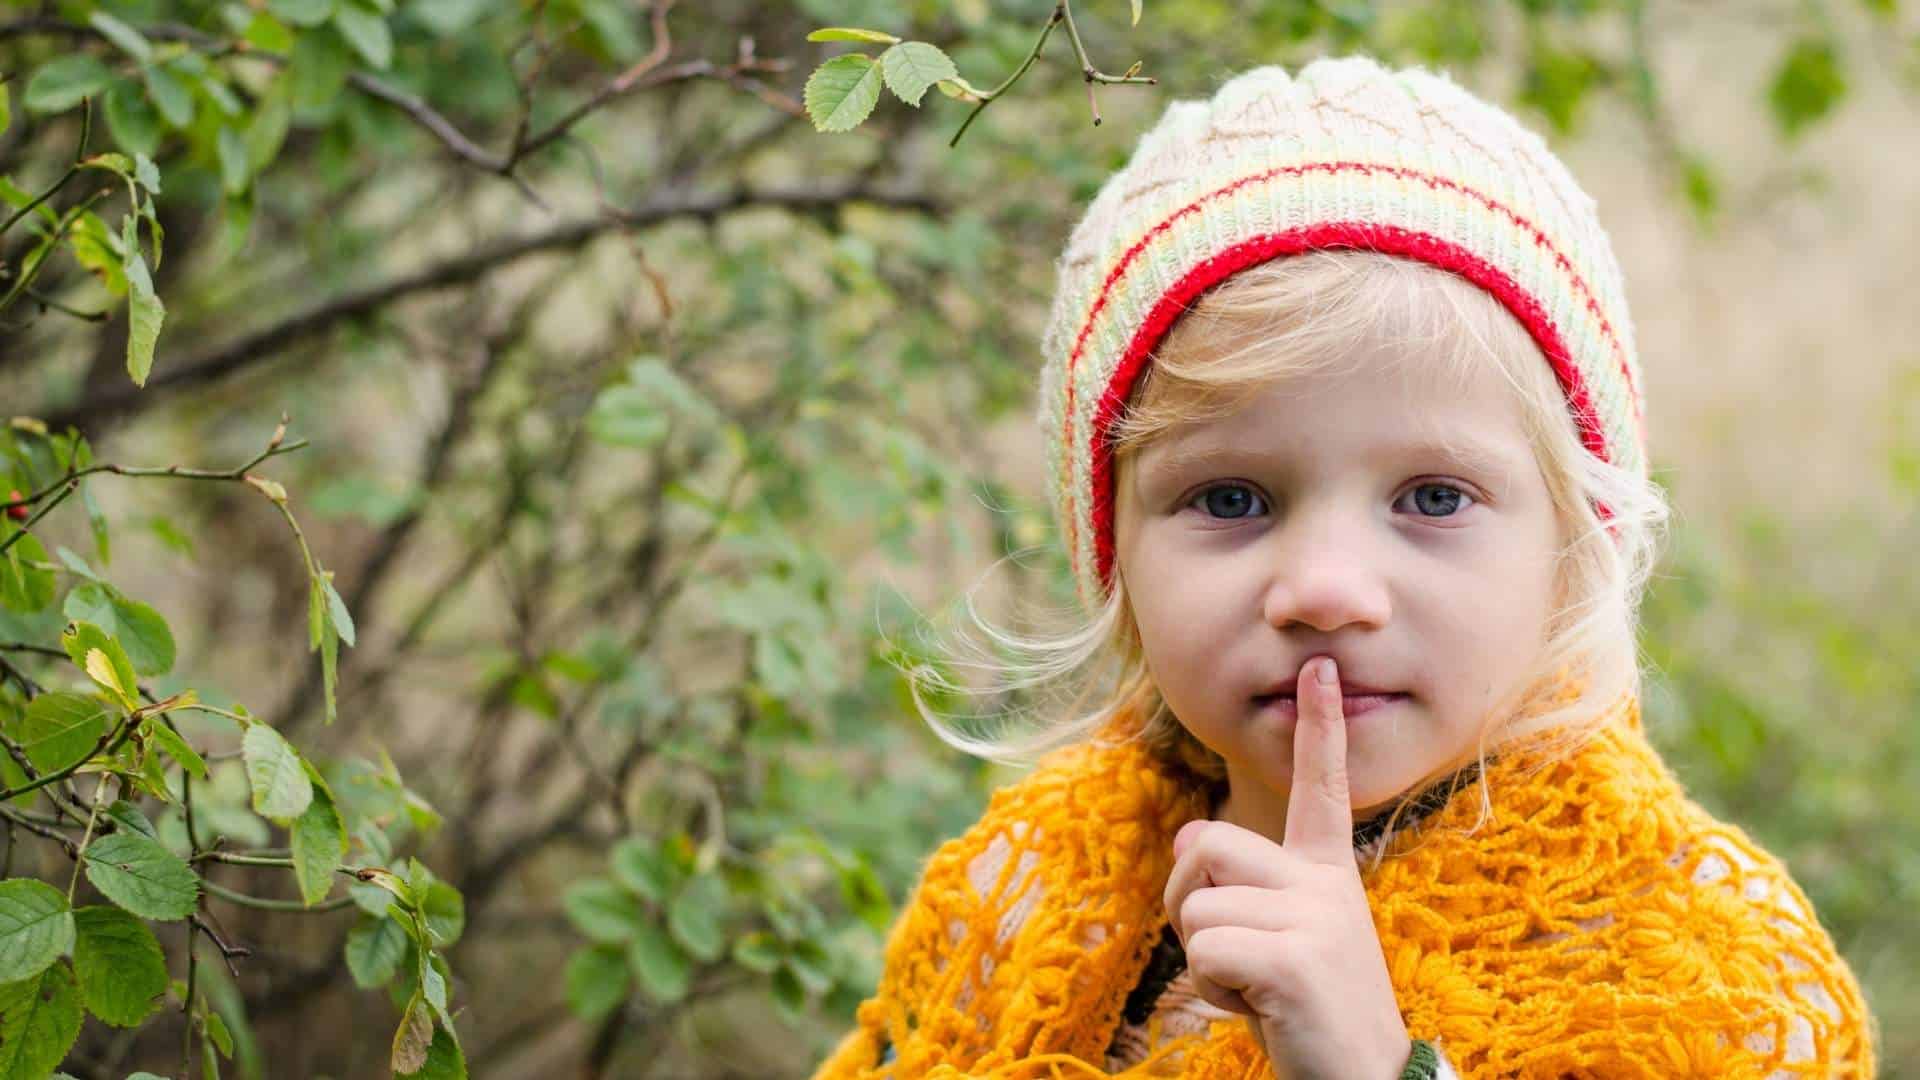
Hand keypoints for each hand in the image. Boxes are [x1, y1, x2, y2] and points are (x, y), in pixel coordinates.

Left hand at [1162, 656, 1412, 1079]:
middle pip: (1207, 844)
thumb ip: (1238, 887)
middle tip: (1230, 954)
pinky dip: (1211, 991)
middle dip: (1189, 902)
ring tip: (1256, 987)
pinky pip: (1205, 952)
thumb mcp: (1275, 939)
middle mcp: (1325, 883)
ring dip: (1203, 958)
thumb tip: (1188, 842)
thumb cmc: (1307, 1012)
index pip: (1320, 788)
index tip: (1320, 666)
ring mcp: (1316, 919)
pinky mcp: (1296, 960)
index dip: (1319, 728)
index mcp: (1327, 872)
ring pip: (1197, 907)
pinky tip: (1259, 1009)